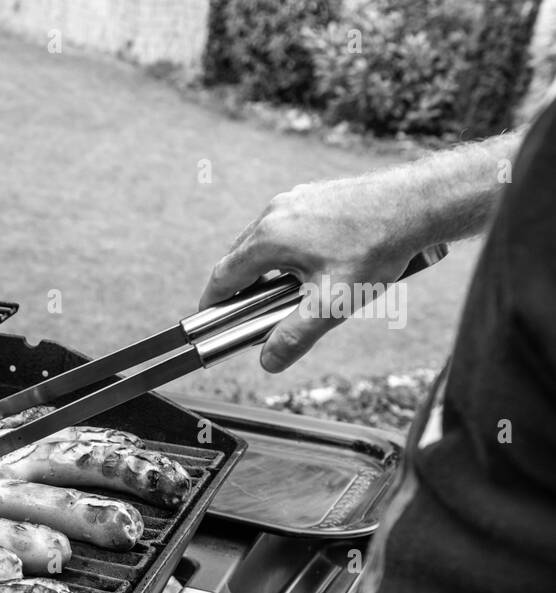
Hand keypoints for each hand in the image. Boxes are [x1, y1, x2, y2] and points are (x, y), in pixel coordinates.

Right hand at [199, 179, 419, 371]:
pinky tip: (315, 266)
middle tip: (254, 314)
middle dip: (242, 288)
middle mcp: (274, 213)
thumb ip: (295, 335)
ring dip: (266, 268)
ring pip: (263, 241)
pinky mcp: (312, 195)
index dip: (214, 302)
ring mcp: (293, 199)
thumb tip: (268, 361)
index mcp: (269, 238)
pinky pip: (285, 227)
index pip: (224, 276)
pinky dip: (287, 250)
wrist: (417, 204)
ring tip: (290, 292)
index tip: (211, 319)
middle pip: (240, 257)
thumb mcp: (333, 303)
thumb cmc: (377, 247)